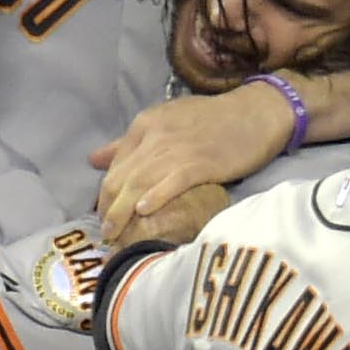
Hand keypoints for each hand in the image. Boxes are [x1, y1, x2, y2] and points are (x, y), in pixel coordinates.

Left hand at [94, 84, 288, 241]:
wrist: (255, 114)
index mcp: (145, 125)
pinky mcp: (200, 162)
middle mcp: (155, 135)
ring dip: (123, 212)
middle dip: (108, 209)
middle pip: (121, 177)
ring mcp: (177, 148)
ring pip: (139, 183)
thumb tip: (94, 159)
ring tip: (116, 235)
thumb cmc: (212, 121)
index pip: (114, 165)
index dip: (104, 194)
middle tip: (106, 234)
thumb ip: (129, 143)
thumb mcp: (166, 122)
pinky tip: (144, 213)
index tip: (104, 215)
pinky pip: (171, 182)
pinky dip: (155, 197)